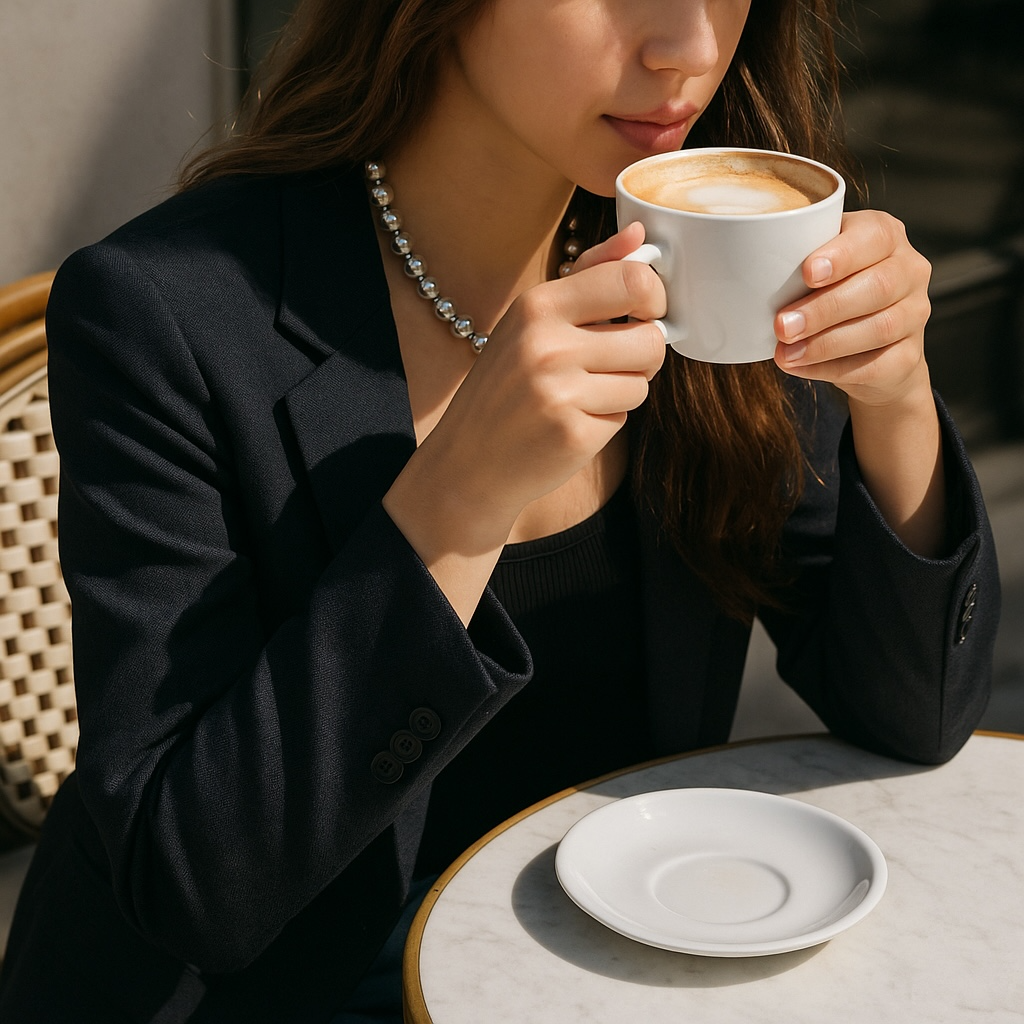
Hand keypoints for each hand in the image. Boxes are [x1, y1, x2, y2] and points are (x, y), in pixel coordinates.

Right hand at [382, 223, 665, 621]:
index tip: (642, 313)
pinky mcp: (573, 434)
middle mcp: (547, 345)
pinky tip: (571, 422)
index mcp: (537, 306)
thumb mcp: (532, 321)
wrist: (468, 461)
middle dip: (643, 355)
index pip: (633, 280)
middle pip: (650, 338)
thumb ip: (590, 274)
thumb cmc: (505, 386)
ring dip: (623, 392)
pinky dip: (605, 422)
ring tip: (582, 396)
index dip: (653, 298)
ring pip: (642, 383)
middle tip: (613, 363)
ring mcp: (560, 392)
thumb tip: (639, 236)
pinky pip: (624, 418)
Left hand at [774, 210, 947, 555]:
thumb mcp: (808, 270)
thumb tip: (695, 258)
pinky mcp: (910, 357)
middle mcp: (908, 270)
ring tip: (784, 353)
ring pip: (880, 326)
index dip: (844, 254)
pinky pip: (876, 364)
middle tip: (781, 325)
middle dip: (825, 308)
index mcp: (883, 236)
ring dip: (826, 342)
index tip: (808, 272)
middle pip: (878, 285)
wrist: (869, 351)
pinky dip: (833, 369)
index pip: (874, 236)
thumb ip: (778, 261)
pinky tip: (800, 368)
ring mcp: (915, 314)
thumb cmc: (825, 295)